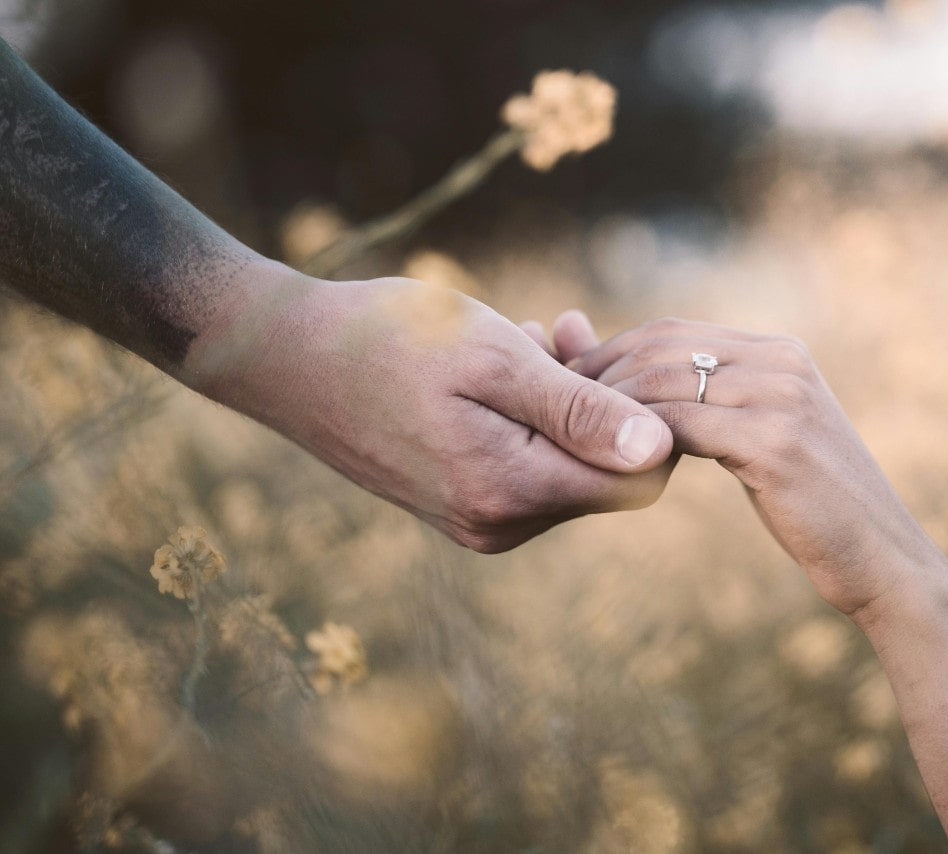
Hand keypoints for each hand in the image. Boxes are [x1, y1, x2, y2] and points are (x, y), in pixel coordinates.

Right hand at [182, 263, 674, 552]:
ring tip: (535, 338)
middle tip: (569, 332)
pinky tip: (512, 362)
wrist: (284, 357)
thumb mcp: (494, 359)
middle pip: (603, 475)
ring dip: (568, 401)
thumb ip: (579, 410)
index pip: (636, 482)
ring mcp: (477, 522)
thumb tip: (661, 450)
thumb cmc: (388, 342)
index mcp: (510, 493)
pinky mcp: (461, 505)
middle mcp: (498, 526)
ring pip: (567, 466)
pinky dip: (536, 416)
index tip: (612, 354)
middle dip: (604, 401)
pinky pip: (529, 466)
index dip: (648, 417)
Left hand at [572, 317, 945, 614]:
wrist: (885, 562)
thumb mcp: (766, 444)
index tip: (564, 382)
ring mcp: (783, 397)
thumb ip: (715, 410)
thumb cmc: (816, 509)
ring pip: (664, 383)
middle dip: (596, 370)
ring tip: (566, 432)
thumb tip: (650, 393)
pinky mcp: (776, 441)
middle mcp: (783, 362)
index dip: (610, 352)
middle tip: (549, 402)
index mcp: (780, 353)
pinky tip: (609, 461)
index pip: (672, 332)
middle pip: (661, 347)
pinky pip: (680, 426)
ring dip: (606, 405)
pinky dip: (635, 438)